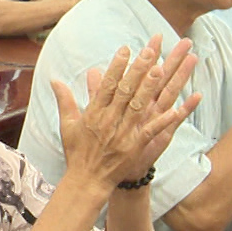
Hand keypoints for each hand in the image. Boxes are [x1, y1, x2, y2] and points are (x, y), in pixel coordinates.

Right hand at [52, 36, 201, 186]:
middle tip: (149, 51)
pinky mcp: (134, 147)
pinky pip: (150, 131)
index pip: (107, 85)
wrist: (86, 180)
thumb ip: (64, 100)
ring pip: (138, 106)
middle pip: (125, 90)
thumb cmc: (77, 152)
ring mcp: (122, 133)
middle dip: (137, 70)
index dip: (117, 66)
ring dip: (150, 88)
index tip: (125, 49)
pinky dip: (163, 121)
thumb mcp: (67, 124)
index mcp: (94, 113)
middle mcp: (108, 120)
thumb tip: (54, 80)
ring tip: (162, 69)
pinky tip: (176, 109)